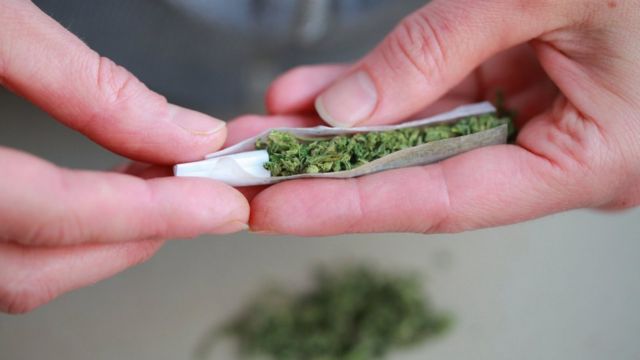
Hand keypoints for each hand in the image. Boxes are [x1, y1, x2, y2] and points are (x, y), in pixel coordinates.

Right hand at [0, 0, 248, 312]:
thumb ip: (80, 80)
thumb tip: (180, 131)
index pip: (50, 210)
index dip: (150, 213)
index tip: (219, 205)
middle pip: (33, 266)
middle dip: (134, 237)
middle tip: (199, 201)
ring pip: (12, 273)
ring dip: (99, 244)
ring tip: (158, 198)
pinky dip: (56, 238)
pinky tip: (93, 204)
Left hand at [236, 0, 639, 235]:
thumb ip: (439, 50)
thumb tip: (347, 105)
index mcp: (588, 160)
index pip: (445, 200)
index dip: (353, 205)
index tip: (278, 207)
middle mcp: (557, 155)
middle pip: (423, 176)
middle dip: (331, 169)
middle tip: (255, 167)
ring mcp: (536, 123)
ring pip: (421, 137)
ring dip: (344, 129)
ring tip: (272, 125)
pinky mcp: (518, 90)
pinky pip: (438, 98)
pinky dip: (381, 91)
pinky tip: (319, 94)